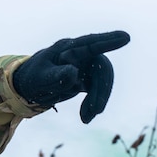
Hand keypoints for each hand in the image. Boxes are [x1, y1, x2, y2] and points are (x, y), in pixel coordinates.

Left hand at [11, 30, 130, 122]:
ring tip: (86, 118)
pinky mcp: (88, 79)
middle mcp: (81, 55)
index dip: (108, 40)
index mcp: (68, 48)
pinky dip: (94, 104)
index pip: (90, 43)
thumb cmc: (33, 77)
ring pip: (103, 81)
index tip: (126, 37)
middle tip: (96, 110)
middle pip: (101, 68)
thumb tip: (74, 73)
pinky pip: (98, 90)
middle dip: (101, 89)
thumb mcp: (40, 78)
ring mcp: (86, 66)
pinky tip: (86, 117)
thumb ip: (56, 76)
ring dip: (98, 100)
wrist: (30, 86)